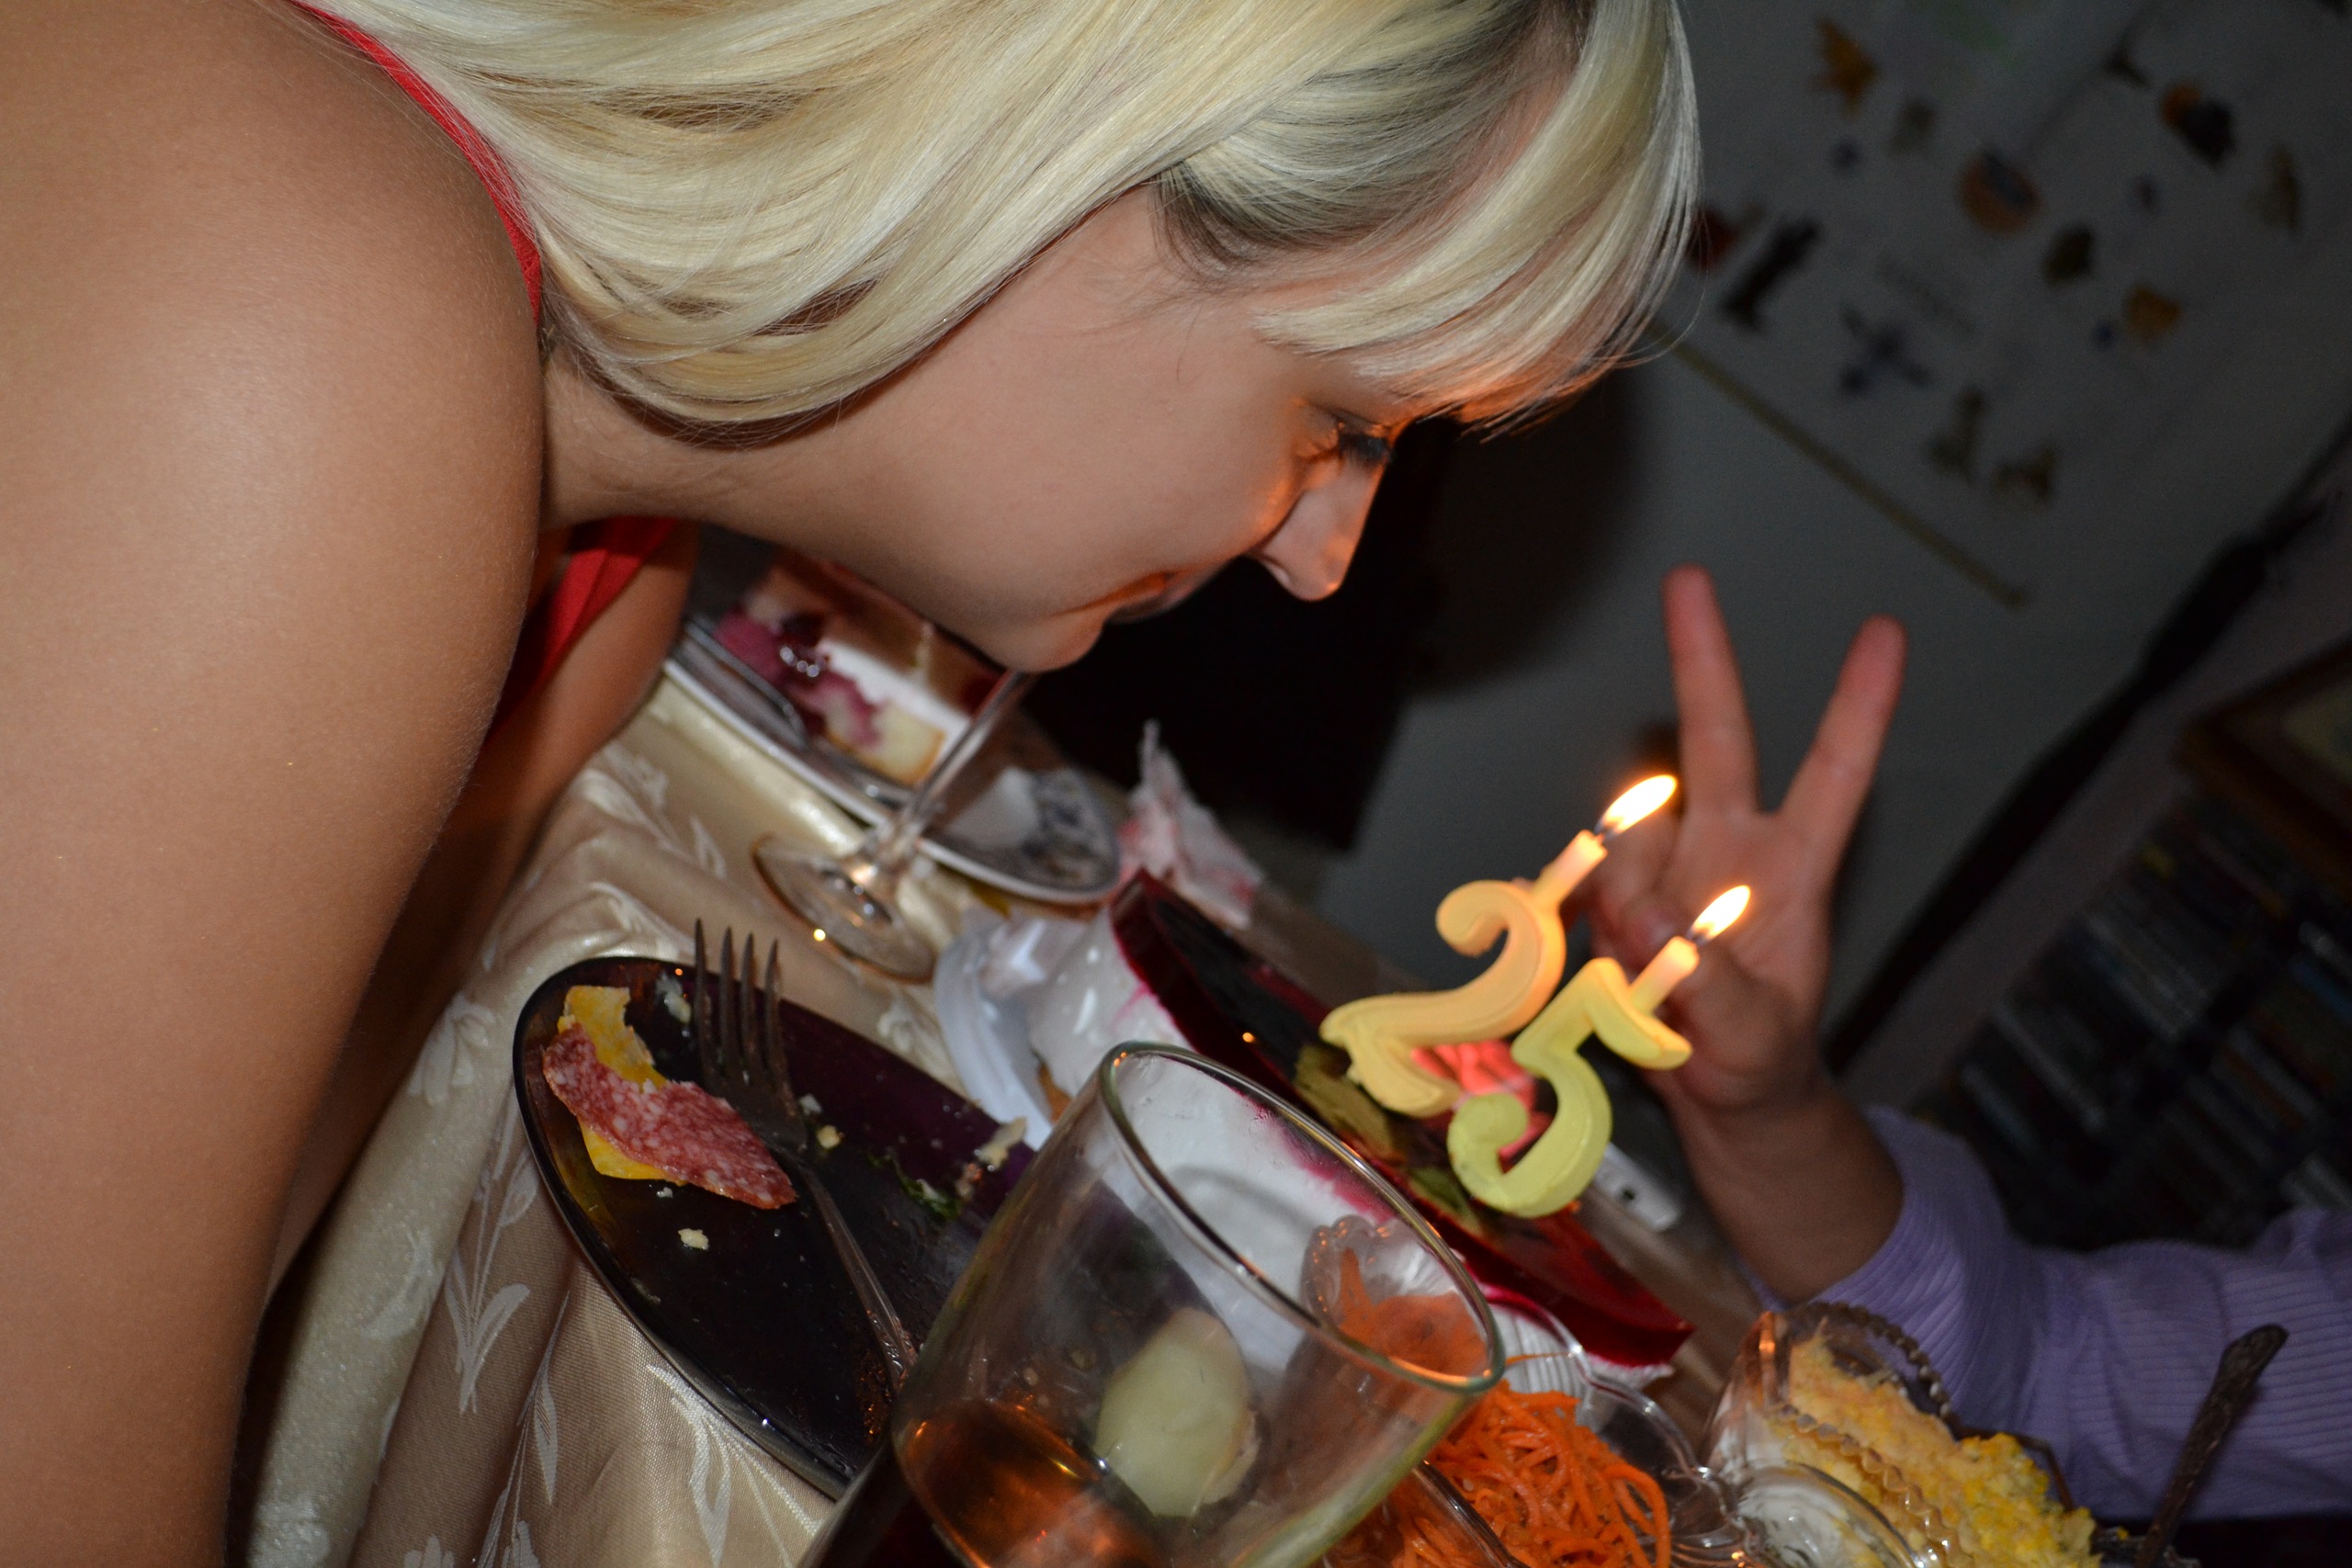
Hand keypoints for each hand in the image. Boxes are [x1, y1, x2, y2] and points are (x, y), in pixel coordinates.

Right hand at [1585, 567, 1908, 1297]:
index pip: (1834, 773)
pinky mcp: (1604, 903)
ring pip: (1621, 845)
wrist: (1715, 1107)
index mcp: (1789, 872)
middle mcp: (1724, 850)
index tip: (1884, 633)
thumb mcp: (1754, 1039)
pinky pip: (1569, 891)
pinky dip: (1564, 925)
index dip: (1858, 705)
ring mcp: (1660, 873)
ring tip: (1641, 989)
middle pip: (1715, 739)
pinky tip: (1587, 968)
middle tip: (1689, 582)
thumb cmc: (1759, 1065)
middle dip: (1701, 656)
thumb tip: (1645, 909)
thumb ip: (1703, 978)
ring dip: (1619, 906)